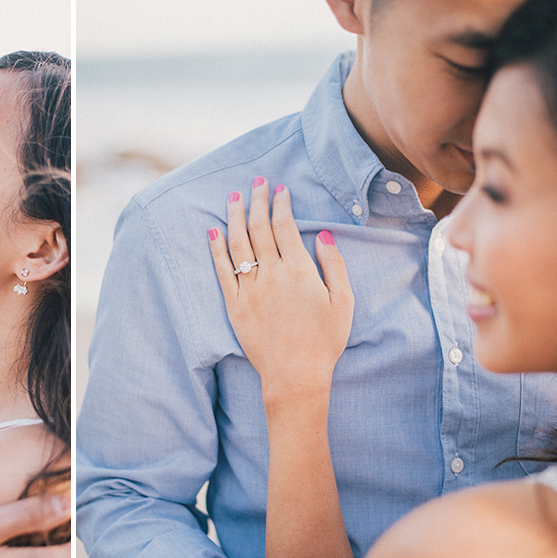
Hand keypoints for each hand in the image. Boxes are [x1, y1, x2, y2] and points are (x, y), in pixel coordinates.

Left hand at [208, 179, 352, 398]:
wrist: (295, 375)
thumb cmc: (324, 341)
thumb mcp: (343, 302)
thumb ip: (334, 264)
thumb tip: (322, 234)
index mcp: (300, 270)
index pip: (285, 226)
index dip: (281, 204)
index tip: (279, 189)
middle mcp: (272, 274)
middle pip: (260, 228)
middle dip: (258, 201)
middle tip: (256, 182)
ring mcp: (250, 289)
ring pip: (238, 244)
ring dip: (235, 216)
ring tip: (233, 197)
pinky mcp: (234, 305)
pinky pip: (222, 271)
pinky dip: (216, 249)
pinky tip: (212, 231)